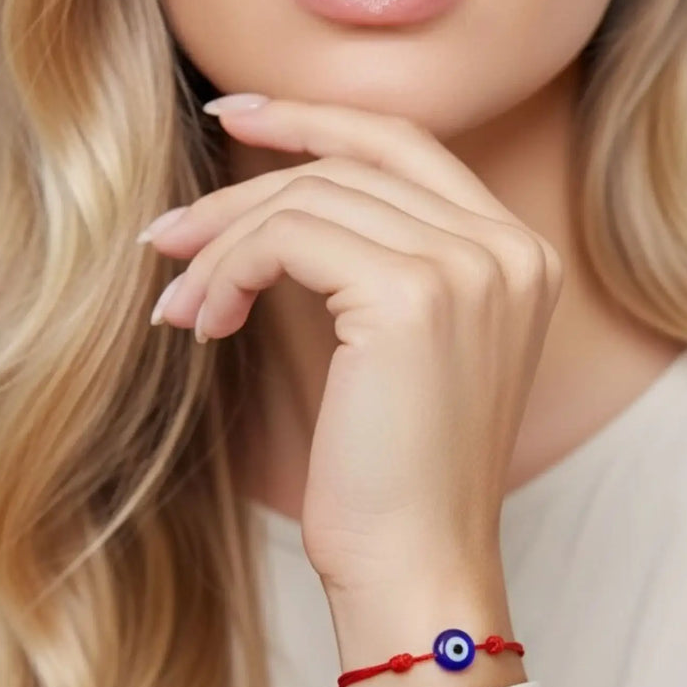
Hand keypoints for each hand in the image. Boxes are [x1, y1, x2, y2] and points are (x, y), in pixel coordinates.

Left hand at [141, 96, 562, 592]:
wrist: (417, 567)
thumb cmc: (395, 480)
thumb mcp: (398, 355)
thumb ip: (376, 265)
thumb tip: (279, 203)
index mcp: (517, 257)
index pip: (406, 147)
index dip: (316, 122)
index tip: (236, 119)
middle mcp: (508, 249)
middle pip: (350, 165)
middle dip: (244, 188)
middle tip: (168, 233)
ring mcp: (469, 268)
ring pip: (311, 196)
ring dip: (223, 244)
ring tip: (180, 303)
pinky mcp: (414, 297)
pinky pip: (288, 238)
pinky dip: (228, 271)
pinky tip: (203, 322)